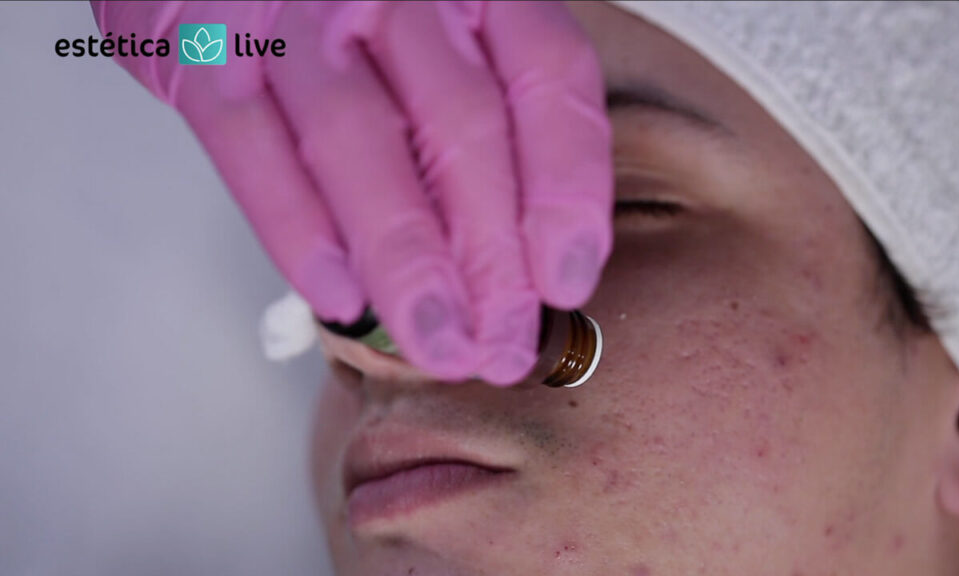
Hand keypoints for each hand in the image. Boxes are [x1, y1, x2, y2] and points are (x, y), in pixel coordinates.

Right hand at [92, 1, 611, 383]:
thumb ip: (486, 106)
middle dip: (490, 252)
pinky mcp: (202, 49)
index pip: (548, 74)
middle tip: (504, 341)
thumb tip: (533, 252)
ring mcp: (295, 16)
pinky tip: (340, 297)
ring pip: (361, 142)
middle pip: (462, 124)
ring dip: (406, 260)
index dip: (568, 184)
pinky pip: (252, 147)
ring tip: (439, 345)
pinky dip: (296, 229)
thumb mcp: (440, 23)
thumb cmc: (352, 1)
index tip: (567, 278)